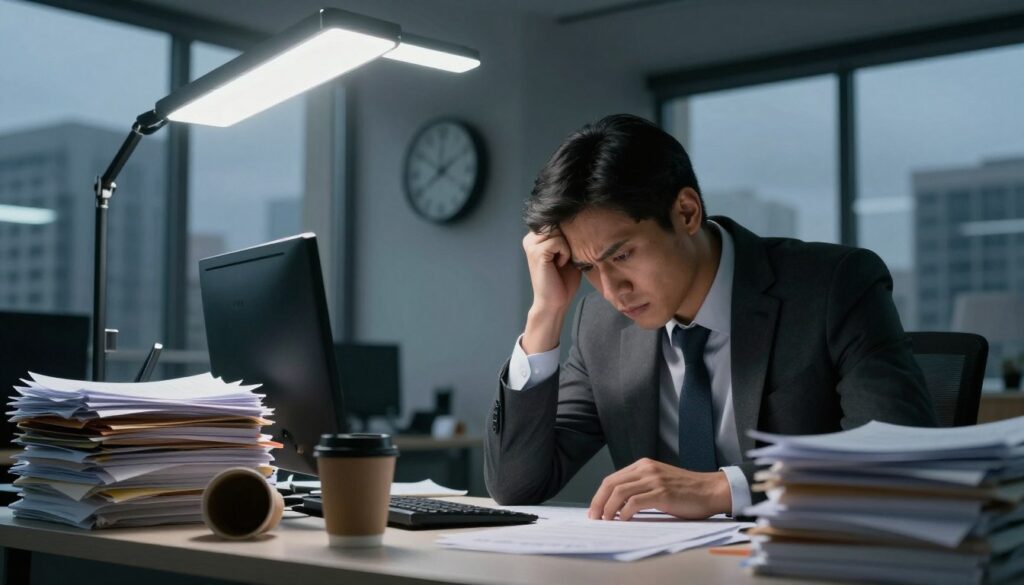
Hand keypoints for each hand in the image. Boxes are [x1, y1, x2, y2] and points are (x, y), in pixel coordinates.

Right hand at [521, 228, 581, 352]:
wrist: (555, 302)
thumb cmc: (563, 280)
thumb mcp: (567, 253)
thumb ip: (567, 237)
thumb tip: (577, 220)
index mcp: (535, 237)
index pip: (556, 220)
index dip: (568, 233)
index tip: (568, 251)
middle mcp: (530, 238)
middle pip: (557, 223)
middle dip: (568, 239)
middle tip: (564, 258)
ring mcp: (531, 245)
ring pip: (558, 231)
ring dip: (567, 247)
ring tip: (561, 262)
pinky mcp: (537, 253)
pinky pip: (558, 242)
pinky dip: (565, 254)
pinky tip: (560, 265)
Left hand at [587, 458, 731, 520]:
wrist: (711, 490)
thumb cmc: (687, 490)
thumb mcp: (659, 481)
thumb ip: (640, 487)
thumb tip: (617, 505)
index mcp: (643, 465)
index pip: (612, 479)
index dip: (599, 495)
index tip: (594, 510)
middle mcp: (646, 469)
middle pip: (611, 484)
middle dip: (598, 502)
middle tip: (594, 517)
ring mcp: (654, 480)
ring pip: (620, 492)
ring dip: (608, 508)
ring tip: (606, 521)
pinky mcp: (662, 493)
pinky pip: (635, 502)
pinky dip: (625, 512)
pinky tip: (623, 520)